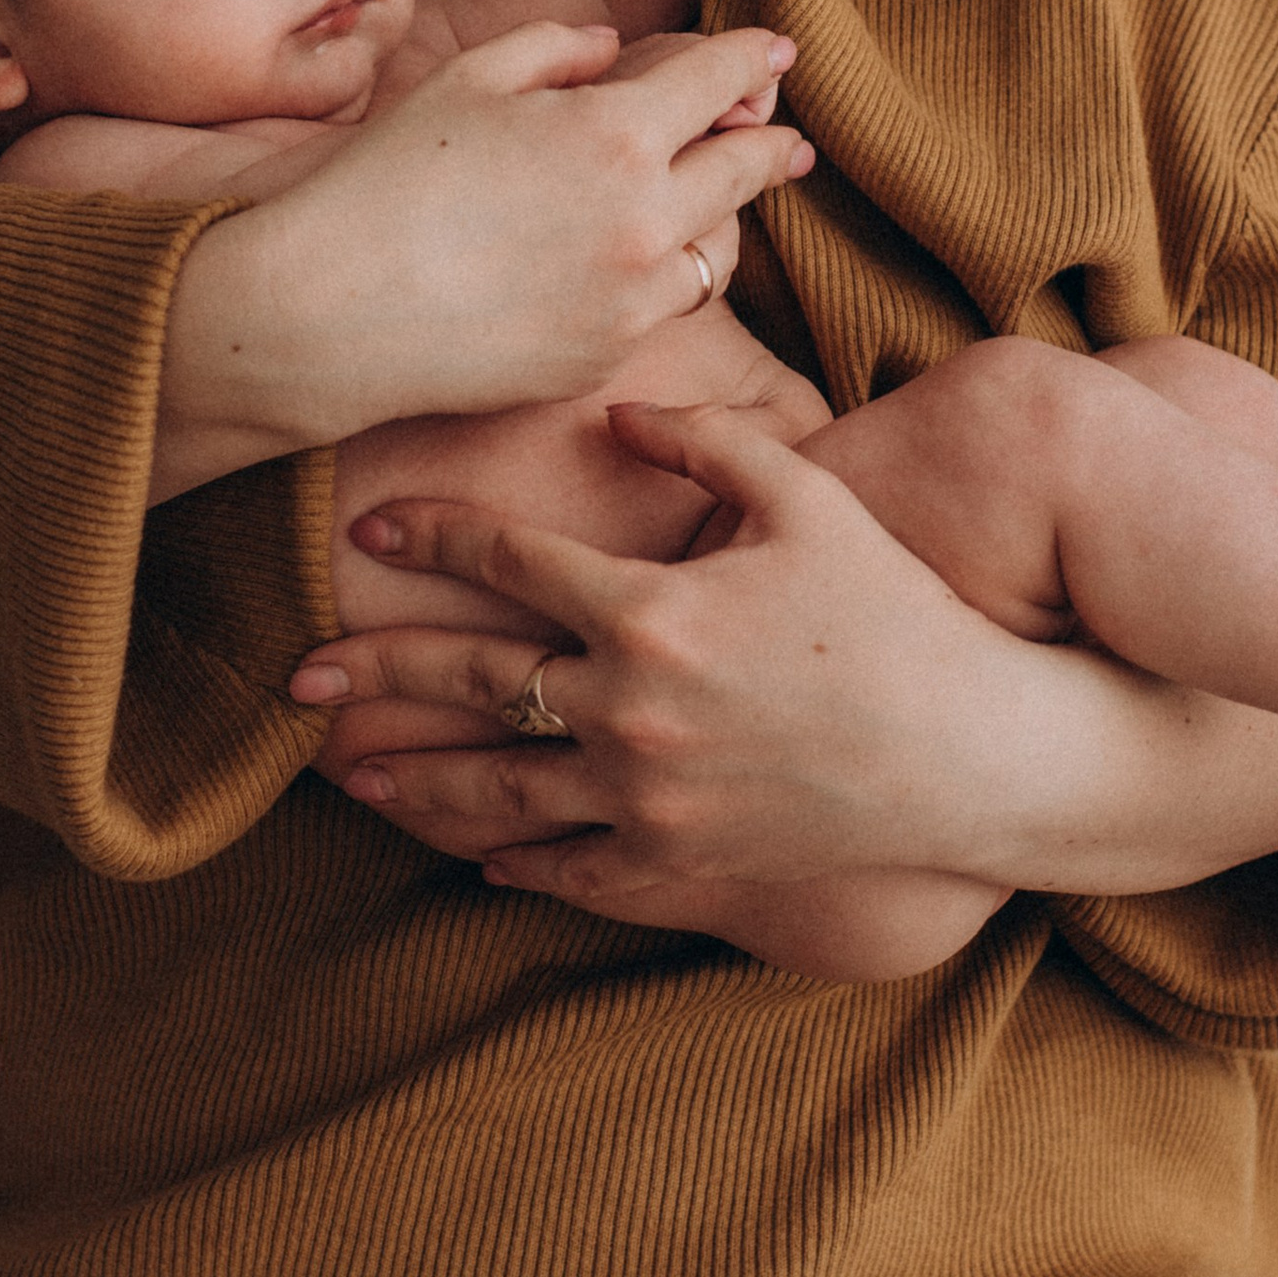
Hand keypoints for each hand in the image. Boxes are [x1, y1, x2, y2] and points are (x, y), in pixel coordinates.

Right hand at [152, 28, 810, 496]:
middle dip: (775, 146)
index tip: (775, 52)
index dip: (754, 59)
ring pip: (717, 253)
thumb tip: (613, 51)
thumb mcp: (466, 80)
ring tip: (714, 210)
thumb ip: (554, 50)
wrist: (332, 311)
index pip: (720, 82)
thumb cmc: (387, 180)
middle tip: (792, 141)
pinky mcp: (607, 357)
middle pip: (746, 171)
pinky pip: (661, 311)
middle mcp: (645, 218)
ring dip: (722, 222)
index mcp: (615, 133)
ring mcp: (633, 298)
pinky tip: (635, 270)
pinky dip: (659, 283)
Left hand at [289, 396, 1053, 928]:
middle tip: (301, 671)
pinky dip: (518, 861)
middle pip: (471, 683)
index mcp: (652, 609)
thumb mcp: (809, 498)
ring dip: (415, 779)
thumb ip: (704, 441)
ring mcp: (650, 797)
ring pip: (498, 789)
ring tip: (349, 771)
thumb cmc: (896, 610)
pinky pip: (574, 867)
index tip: (368, 524)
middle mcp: (631, 709)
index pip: (508, 560)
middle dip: (377, 671)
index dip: (431, 534)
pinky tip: (473, 852)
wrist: (976, 753)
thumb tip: (613, 408)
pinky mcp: (682, 860)